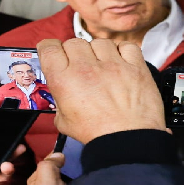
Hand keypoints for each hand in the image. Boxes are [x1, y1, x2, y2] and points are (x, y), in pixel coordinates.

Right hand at [37, 38, 164, 143]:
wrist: (127, 142)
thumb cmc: (98, 135)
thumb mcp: (64, 122)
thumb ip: (60, 102)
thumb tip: (62, 95)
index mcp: (64, 80)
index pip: (49, 47)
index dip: (49, 49)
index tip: (54, 53)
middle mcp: (86, 67)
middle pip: (73, 43)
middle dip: (74, 53)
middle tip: (80, 66)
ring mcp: (112, 64)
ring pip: (99, 42)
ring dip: (98, 51)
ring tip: (102, 67)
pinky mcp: (134, 66)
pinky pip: (126, 46)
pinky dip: (122, 51)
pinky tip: (120, 62)